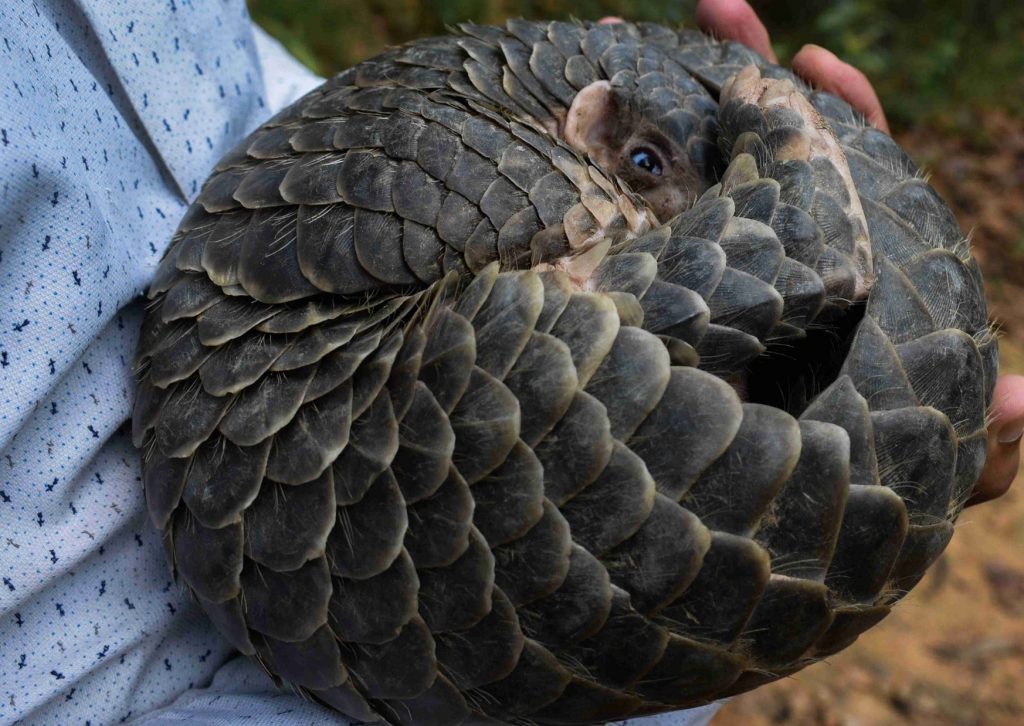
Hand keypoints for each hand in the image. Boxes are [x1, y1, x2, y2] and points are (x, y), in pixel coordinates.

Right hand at [602, 0, 1023, 505]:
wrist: (764, 538)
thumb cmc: (856, 503)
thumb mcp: (924, 477)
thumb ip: (981, 447)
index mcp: (852, 277)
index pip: (855, 179)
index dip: (842, 119)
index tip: (814, 64)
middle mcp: (782, 264)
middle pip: (769, 155)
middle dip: (743, 78)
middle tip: (713, 8)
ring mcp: (718, 275)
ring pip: (693, 181)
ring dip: (661, 107)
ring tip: (622, 33)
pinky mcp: (665, 303)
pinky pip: (637, 232)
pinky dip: (612, 180)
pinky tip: (574, 135)